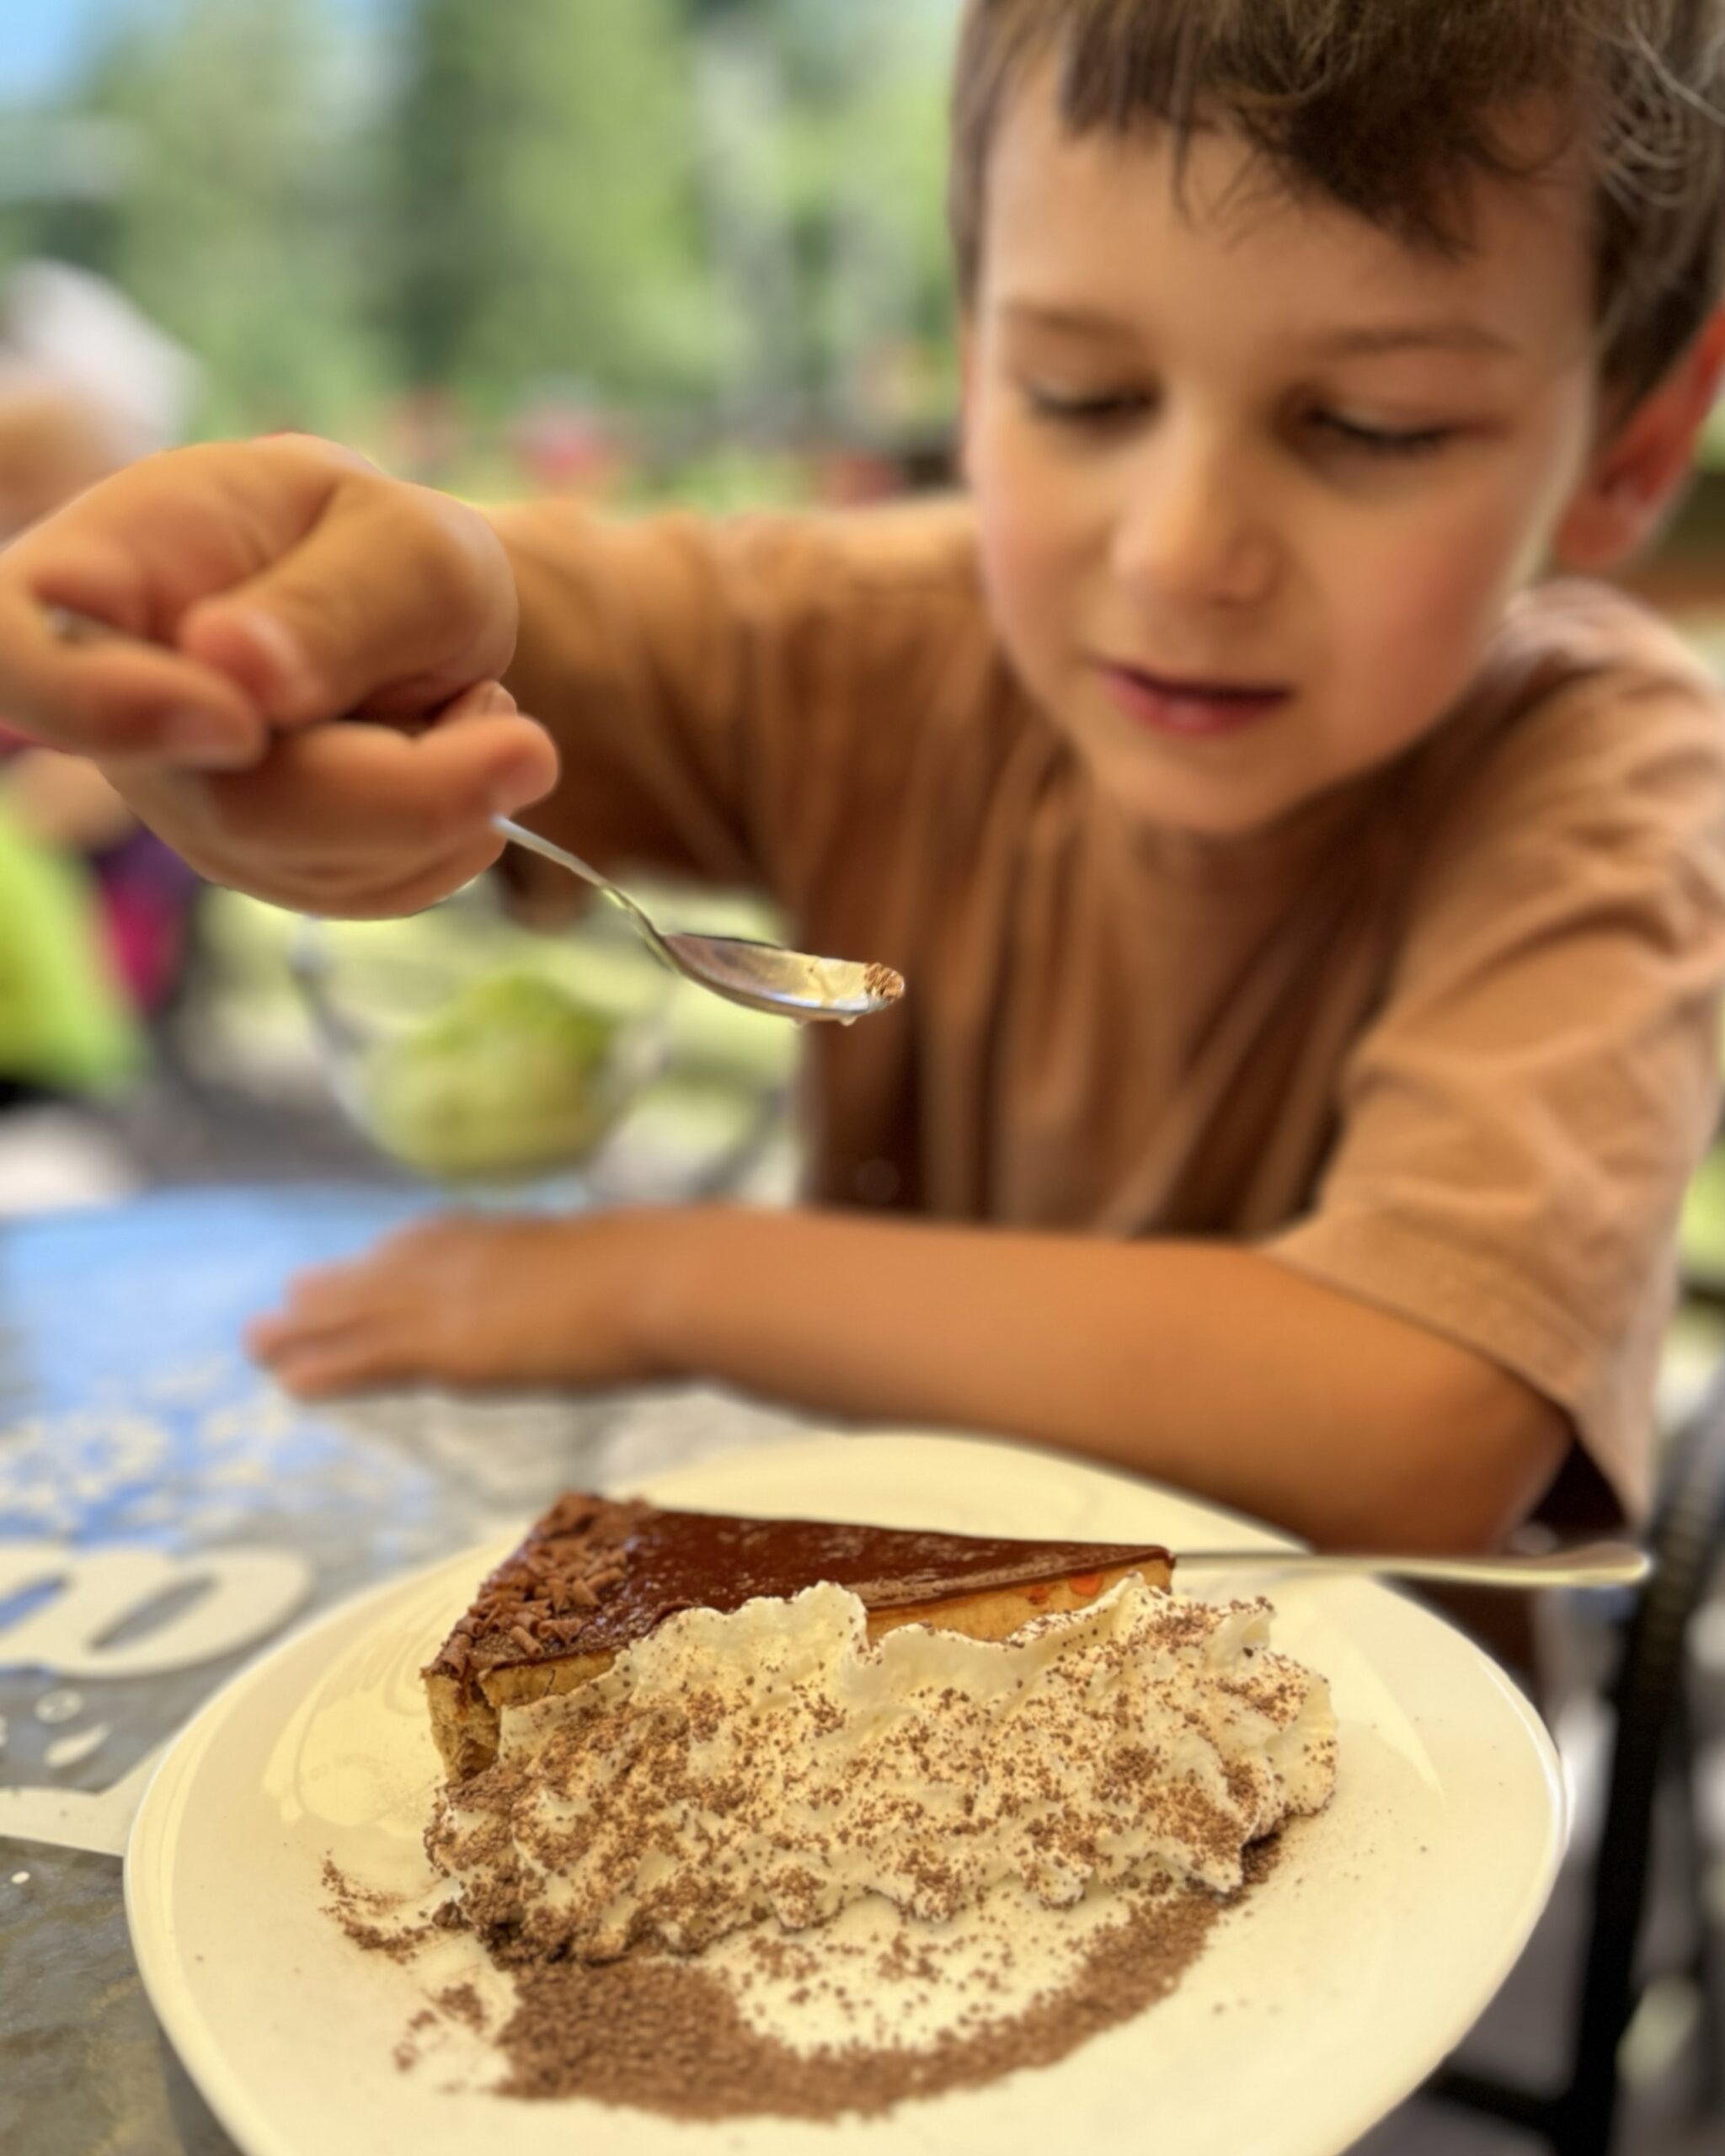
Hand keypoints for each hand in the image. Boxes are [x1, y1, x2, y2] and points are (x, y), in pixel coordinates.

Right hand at [0, 433, 557, 911]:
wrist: (415, 608)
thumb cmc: (385, 548)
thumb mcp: (401, 540)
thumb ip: (332, 602)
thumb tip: (238, 677)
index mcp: (99, 580)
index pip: (16, 652)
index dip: (103, 707)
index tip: (238, 721)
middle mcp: (115, 709)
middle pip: (228, 805)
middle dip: (400, 790)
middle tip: (525, 745)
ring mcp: (182, 803)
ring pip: (307, 865)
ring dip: (438, 801)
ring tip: (469, 704)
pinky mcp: (257, 866)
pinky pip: (358, 895)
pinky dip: (442, 842)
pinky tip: (453, 762)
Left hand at [245, 1211, 671, 1396]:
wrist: (671, 1282)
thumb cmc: (684, 1278)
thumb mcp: (647, 1270)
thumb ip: (628, 1280)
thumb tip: (669, 1285)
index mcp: (520, 1236)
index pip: (440, 1240)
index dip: (395, 1256)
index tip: (365, 1260)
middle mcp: (475, 1258)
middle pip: (386, 1272)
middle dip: (334, 1289)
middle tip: (285, 1300)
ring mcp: (458, 1299)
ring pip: (359, 1314)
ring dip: (304, 1329)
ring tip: (256, 1342)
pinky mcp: (447, 1346)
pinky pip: (368, 1359)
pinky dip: (325, 1368)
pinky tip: (288, 1382)